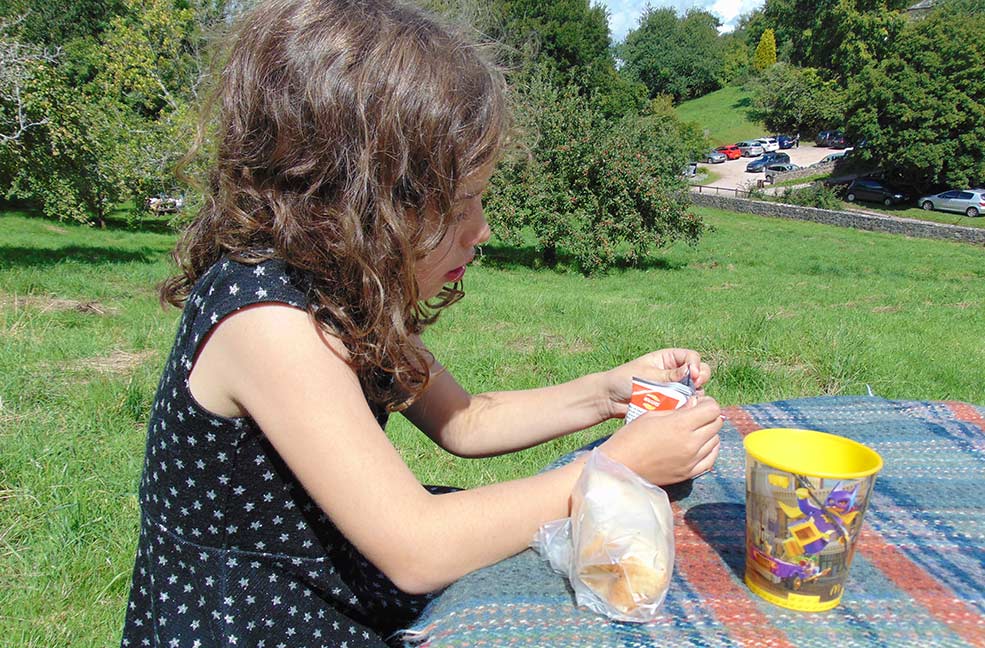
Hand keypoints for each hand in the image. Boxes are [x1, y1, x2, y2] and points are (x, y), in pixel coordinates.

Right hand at [599, 396, 721, 484]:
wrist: (620, 466)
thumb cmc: (631, 437)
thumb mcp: (651, 415)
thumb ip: (677, 409)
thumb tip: (695, 404)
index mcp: (680, 424)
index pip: (712, 409)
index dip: (708, 403)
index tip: (699, 403)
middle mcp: (691, 443)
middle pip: (717, 424)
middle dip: (710, 416)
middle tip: (698, 414)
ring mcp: (692, 460)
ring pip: (716, 441)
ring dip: (709, 432)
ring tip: (695, 430)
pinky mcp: (689, 473)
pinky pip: (711, 459)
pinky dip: (709, 449)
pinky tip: (701, 445)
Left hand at [600, 348, 710, 418]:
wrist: (610, 399)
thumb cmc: (624, 380)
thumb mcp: (646, 375)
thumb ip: (669, 375)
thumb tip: (691, 371)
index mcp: (668, 359)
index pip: (691, 357)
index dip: (695, 365)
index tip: (693, 375)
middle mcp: (675, 373)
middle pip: (700, 372)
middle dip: (701, 378)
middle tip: (695, 386)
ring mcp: (676, 389)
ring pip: (697, 390)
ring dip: (695, 394)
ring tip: (688, 399)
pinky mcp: (673, 405)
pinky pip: (687, 405)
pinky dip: (688, 406)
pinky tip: (683, 409)